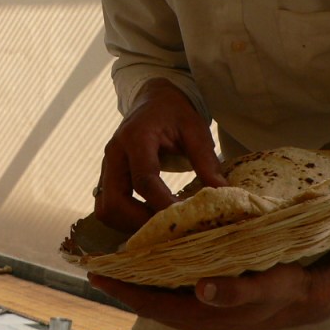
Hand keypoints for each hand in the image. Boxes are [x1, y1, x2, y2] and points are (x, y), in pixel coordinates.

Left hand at [89, 245, 329, 329]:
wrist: (327, 289)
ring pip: (163, 295)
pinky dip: (161, 272)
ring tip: (117, 252)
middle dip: (124, 281)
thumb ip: (238, 292)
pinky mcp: (216, 301)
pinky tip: (154, 253)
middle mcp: (203, 320)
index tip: (98, 270)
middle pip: (152, 300)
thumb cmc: (299, 283)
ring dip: (140, 276)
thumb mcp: (275, 285)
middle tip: (96, 257)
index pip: (154, 304)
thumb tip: (199, 291)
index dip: (125, 288)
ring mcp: (209, 312)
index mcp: (210, 319)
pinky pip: (177, 288)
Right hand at [95, 79, 225, 232]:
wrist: (152, 100)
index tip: (185, 218)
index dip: (162, 204)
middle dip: (141, 222)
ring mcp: (106, 167)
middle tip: (170, 229)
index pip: (144, 179)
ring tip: (160, 226)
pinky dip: (125, 220)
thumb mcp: (195, 129)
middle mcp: (114, 154)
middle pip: (115, 202)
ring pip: (106, 209)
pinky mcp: (106, 177)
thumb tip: (223, 193)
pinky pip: (107, 207)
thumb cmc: (175, 113)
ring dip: (130, 224)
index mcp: (136, 138)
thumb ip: (207, 161)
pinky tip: (148, 219)